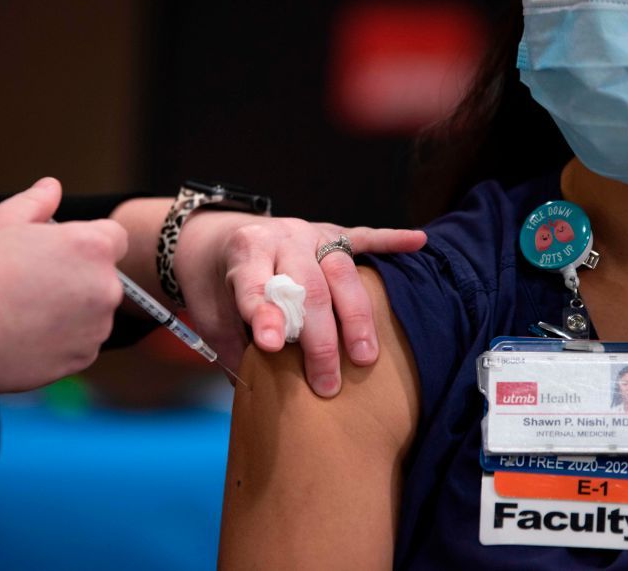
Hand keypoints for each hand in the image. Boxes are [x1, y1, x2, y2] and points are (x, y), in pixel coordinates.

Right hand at [0, 177, 127, 392]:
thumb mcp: (1, 219)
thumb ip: (36, 201)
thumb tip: (53, 187)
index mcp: (93, 247)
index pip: (114, 237)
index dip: (88, 240)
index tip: (60, 249)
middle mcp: (107, 287)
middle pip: (103, 275)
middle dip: (78, 274)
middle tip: (34, 278)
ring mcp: (98, 326)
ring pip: (93, 310)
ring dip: (73, 308)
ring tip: (27, 307)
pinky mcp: (84, 357)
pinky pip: (81, 342)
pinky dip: (63, 338)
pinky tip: (29, 331)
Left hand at [174, 213, 425, 396]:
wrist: (212, 240)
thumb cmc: (215, 289)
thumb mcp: (210, 317)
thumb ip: (232, 347)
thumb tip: (256, 395)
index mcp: (244, 252)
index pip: (256, 284)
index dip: (266, 314)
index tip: (273, 345)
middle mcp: (280, 237)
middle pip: (307, 286)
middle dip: (318, 338)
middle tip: (326, 383)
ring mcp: (309, 233)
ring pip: (340, 270)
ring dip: (355, 316)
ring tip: (365, 357)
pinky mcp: (331, 232)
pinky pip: (364, 236)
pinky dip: (391, 241)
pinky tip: (417, 243)